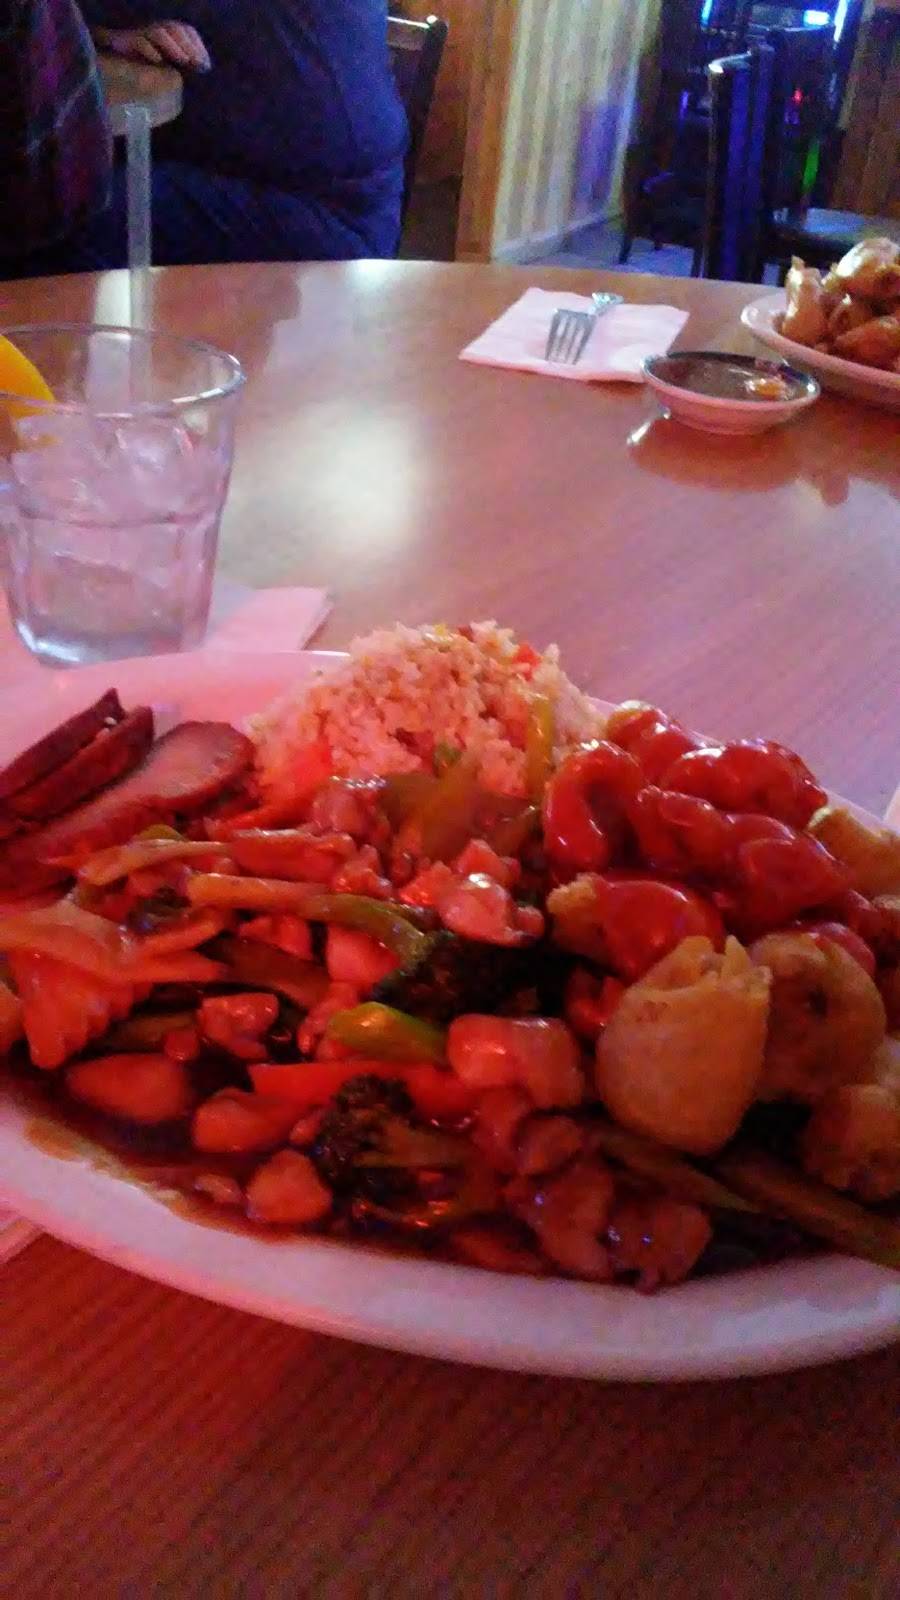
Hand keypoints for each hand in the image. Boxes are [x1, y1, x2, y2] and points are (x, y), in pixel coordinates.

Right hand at [93, 22, 210, 71]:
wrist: (108, 66)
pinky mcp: (124, 42)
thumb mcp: (166, 68)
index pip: (185, 30)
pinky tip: (159, 62)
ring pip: (159, 32)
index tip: (205, 64)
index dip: (197, 44)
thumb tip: (203, 67)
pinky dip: (150, 50)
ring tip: (184, 62)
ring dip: (174, 47)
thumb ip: (182, 66)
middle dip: (189, 46)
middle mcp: (153, 31)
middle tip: (197, 64)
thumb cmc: (141, 70)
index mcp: (165, 34)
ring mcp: (139, 34)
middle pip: (174, 28)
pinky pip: (139, 41)